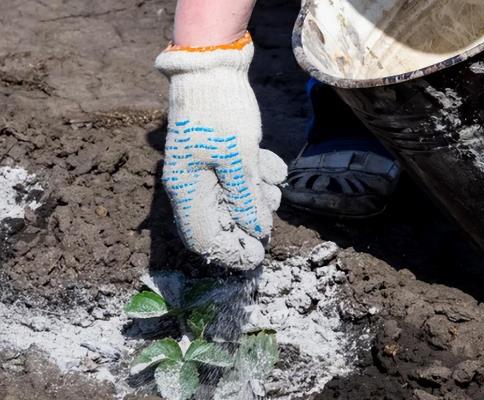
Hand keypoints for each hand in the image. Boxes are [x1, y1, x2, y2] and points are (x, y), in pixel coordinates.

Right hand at [156, 37, 286, 269]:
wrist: (212, 65)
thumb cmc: (220, 112)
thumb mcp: (238, 158)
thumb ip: (245, 199)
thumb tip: (256, 231)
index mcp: (187, 191)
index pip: (203, 240)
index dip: (230, 252)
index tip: (258, 254)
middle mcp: (192, 185)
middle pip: (222, 221)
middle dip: (250, 216)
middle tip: (268, 202)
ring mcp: (205, 169)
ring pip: (234, 199)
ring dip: (257, 193)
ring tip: (270, 177)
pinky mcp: (219, 155)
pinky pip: (238, 177)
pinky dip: (256, 173)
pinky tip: (268, 161)